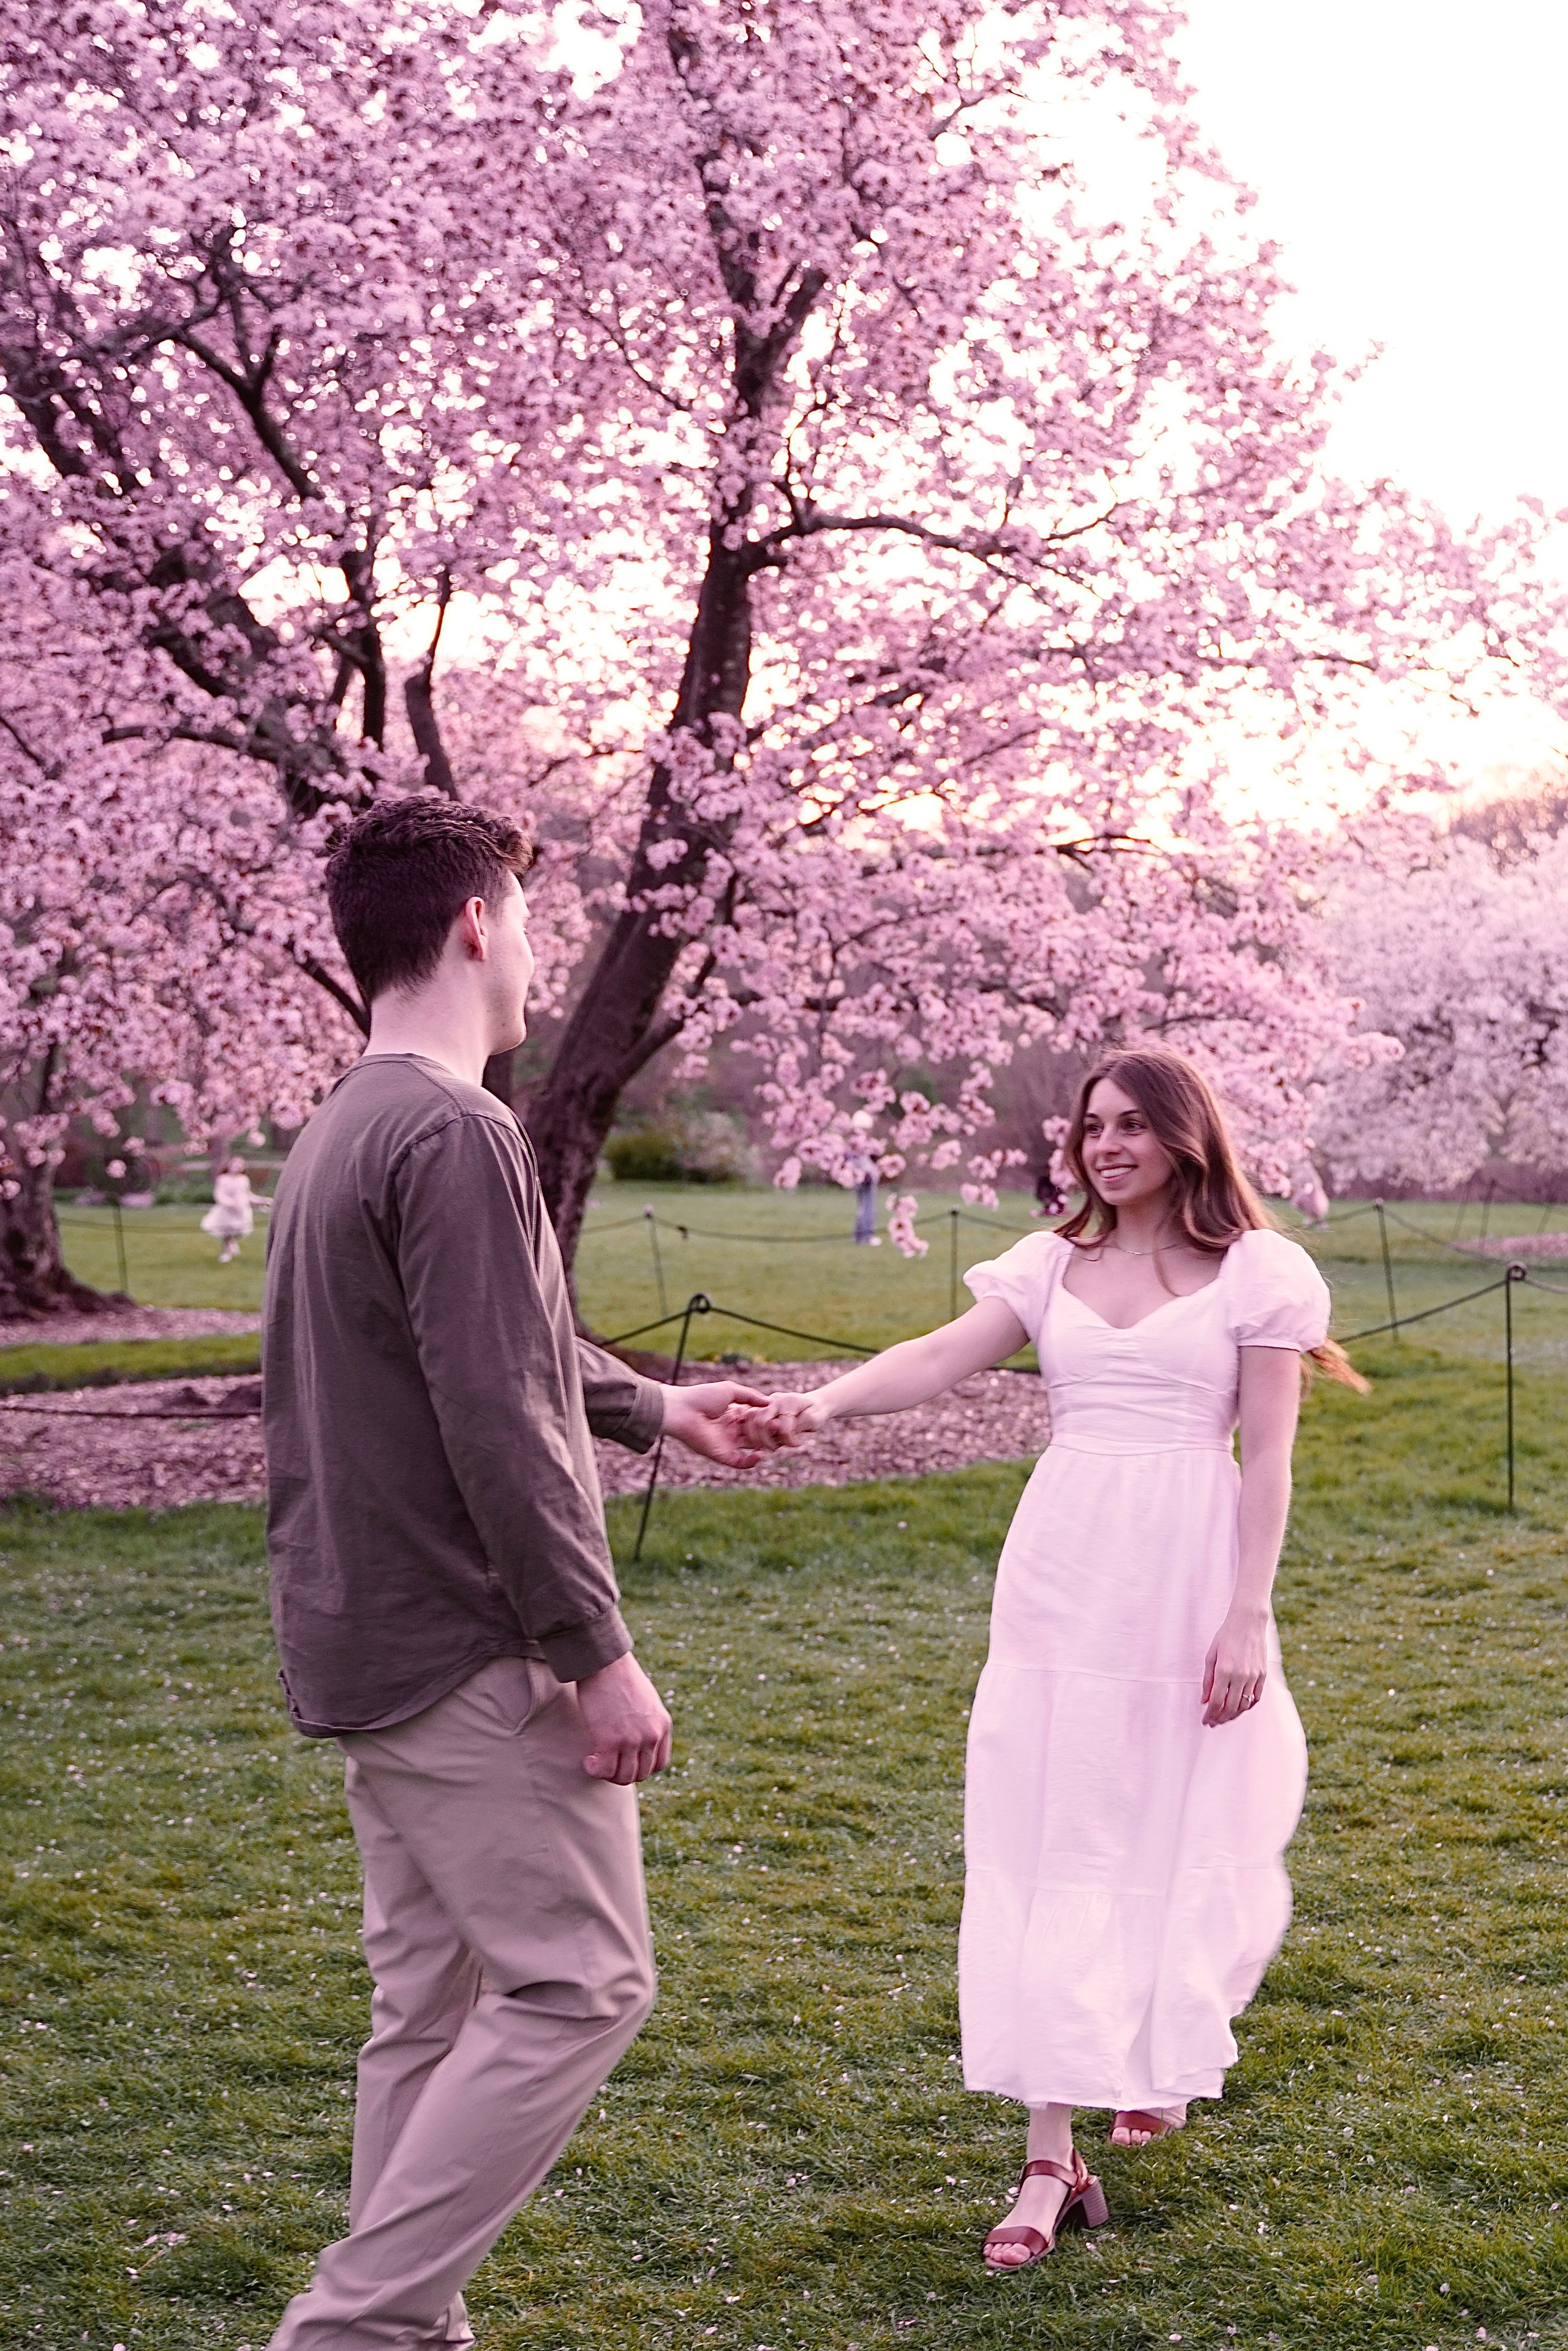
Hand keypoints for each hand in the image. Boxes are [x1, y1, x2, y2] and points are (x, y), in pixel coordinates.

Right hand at [576, 1652, 671, 1783]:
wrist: (605, 1662)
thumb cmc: (620, 1676)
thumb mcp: (646, 1700)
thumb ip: (648, 1721)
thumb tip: (637, 1737)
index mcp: (663, 1725)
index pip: (659, 1764)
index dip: (640, 1768)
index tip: (624, 1761)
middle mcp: (652, 1735)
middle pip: (641, 1774)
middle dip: (622, 1773)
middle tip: (606, 1762)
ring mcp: (632, 1740)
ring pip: (624, 1777)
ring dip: (608, 1774)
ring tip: (596, 1761)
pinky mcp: (610, 1740)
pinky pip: (604, 1771)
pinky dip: (595, 1771)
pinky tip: (588, 1761)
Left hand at [659, 1380, 771, 1466]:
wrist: (681, 1410)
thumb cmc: (703, 1396)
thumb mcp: (730, 1390)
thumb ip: (750, 1396)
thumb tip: (770, 1401)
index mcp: (733, 1414)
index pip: (756, 1419)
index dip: (768, 1419)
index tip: (781, 1417)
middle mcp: (732, 1429)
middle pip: (756, 1434)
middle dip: (769, 1433)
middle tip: (782, 1430)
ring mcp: (727, 1443)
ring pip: (751, 1448)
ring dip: (764, 1446)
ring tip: (776, 1442)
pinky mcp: (721, 1455)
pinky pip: (740, 1462)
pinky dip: (751, 1462)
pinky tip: (761, 1454)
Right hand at [736, 1391, 831, 1449]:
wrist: (814, 1402)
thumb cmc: (816, 1412)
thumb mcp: (815, 1420)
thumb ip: (799, 1425)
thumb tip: (781, 1431)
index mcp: (789, 1401)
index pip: (782, 1425)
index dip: (789, 1439)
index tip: (798, 1444)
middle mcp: (775, 1400)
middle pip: (760, 1421)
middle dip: (766, 1440)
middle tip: (776, 1448)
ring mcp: (766, 1403)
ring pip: (752, 1421)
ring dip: (758, 1438)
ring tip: (772, 1446)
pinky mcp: (761, 1409)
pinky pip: (751, 1421)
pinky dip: (755, 1435)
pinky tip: (766, 1443)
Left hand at [1201, 1606, 1270, 1727]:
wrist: (1248, 1623)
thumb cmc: (1226, 1636)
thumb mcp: (1211, 1656)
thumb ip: (1207, 1680)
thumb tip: (1204, 1700)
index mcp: (1224, 1671)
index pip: (1216, 1702)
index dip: (1210, 1715)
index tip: (1205, 1720)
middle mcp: (1240, 1676)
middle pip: (1230, 1707)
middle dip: (1220, 1718)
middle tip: (1213, 1723)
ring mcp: (1254, 1676)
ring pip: (1244, 1705)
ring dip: (1233, 1715)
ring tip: (1224, 1718)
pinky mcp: (1263, 1675)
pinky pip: (1256, 1697)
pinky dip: (1247, 1706)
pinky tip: (1240, 1708)